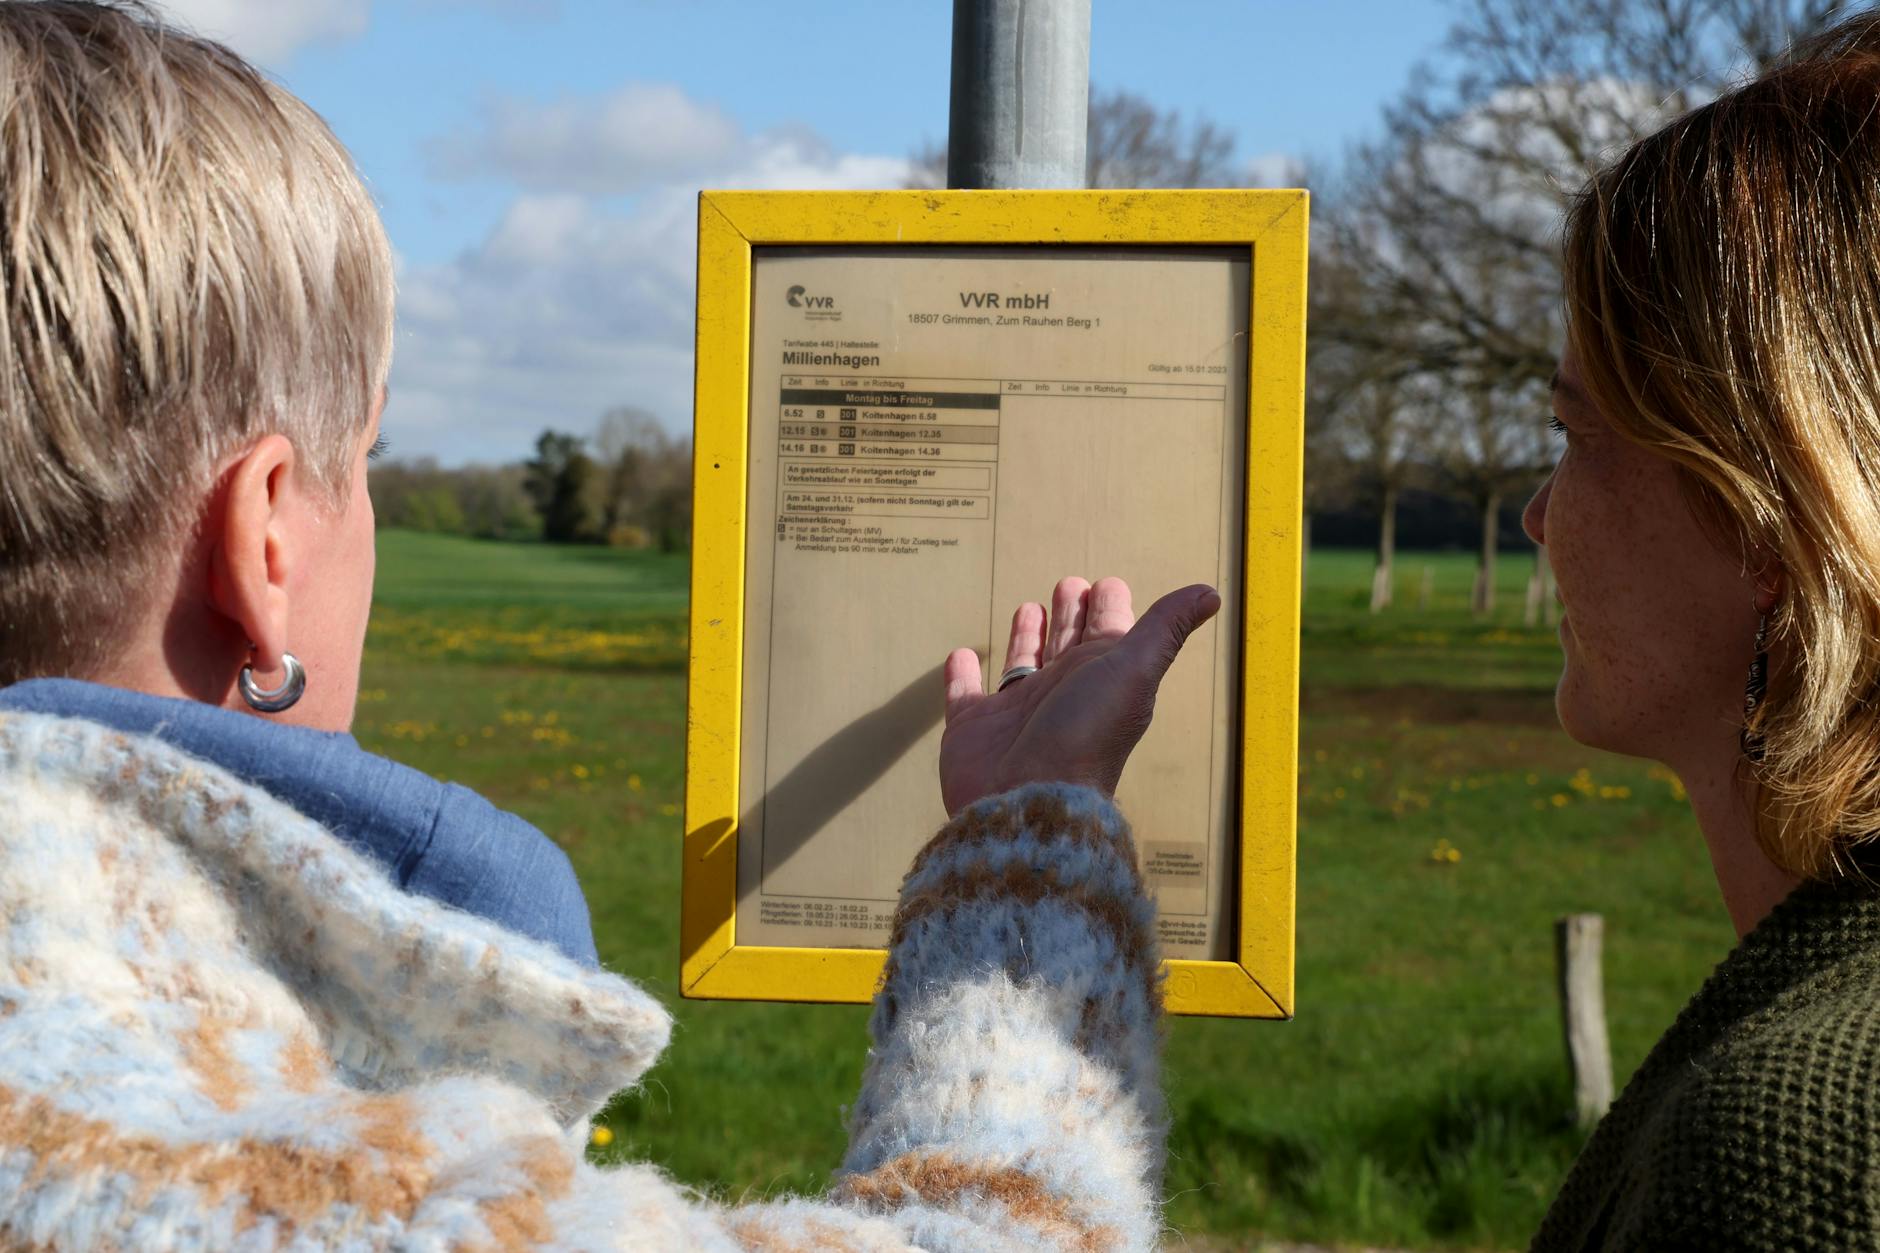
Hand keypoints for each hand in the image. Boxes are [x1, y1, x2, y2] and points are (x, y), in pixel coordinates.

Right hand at [939, 576, 1222, 815]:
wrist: (1030, 801)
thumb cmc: (1086, 734)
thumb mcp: (1134, 671)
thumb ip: (1166, 629)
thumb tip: (1212, 593)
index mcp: (1100, 676)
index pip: (1108, 631)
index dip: (1110, 607)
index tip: (1108, 582)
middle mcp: (1062, 692)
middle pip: (1067, 643)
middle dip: (1071, 613)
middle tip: (1069, 583)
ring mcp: (1016, 712)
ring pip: (1022, 664)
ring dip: (1026, 636)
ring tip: (1028, 606)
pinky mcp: (973, 729)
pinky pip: (965, 694)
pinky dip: (961, 676)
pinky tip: (961, 655)